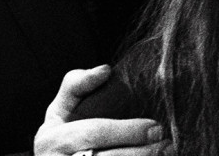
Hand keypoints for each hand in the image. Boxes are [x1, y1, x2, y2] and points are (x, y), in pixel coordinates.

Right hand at [33, 65, 172, 155]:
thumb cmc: (61, 135)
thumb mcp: (60, 108)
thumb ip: (78, 84)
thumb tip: (105, 70)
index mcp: (51, 141)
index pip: (94, 133)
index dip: (126, 131)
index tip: (155, 127)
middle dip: (140, 152)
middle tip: (167, 144)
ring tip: (166, 153)